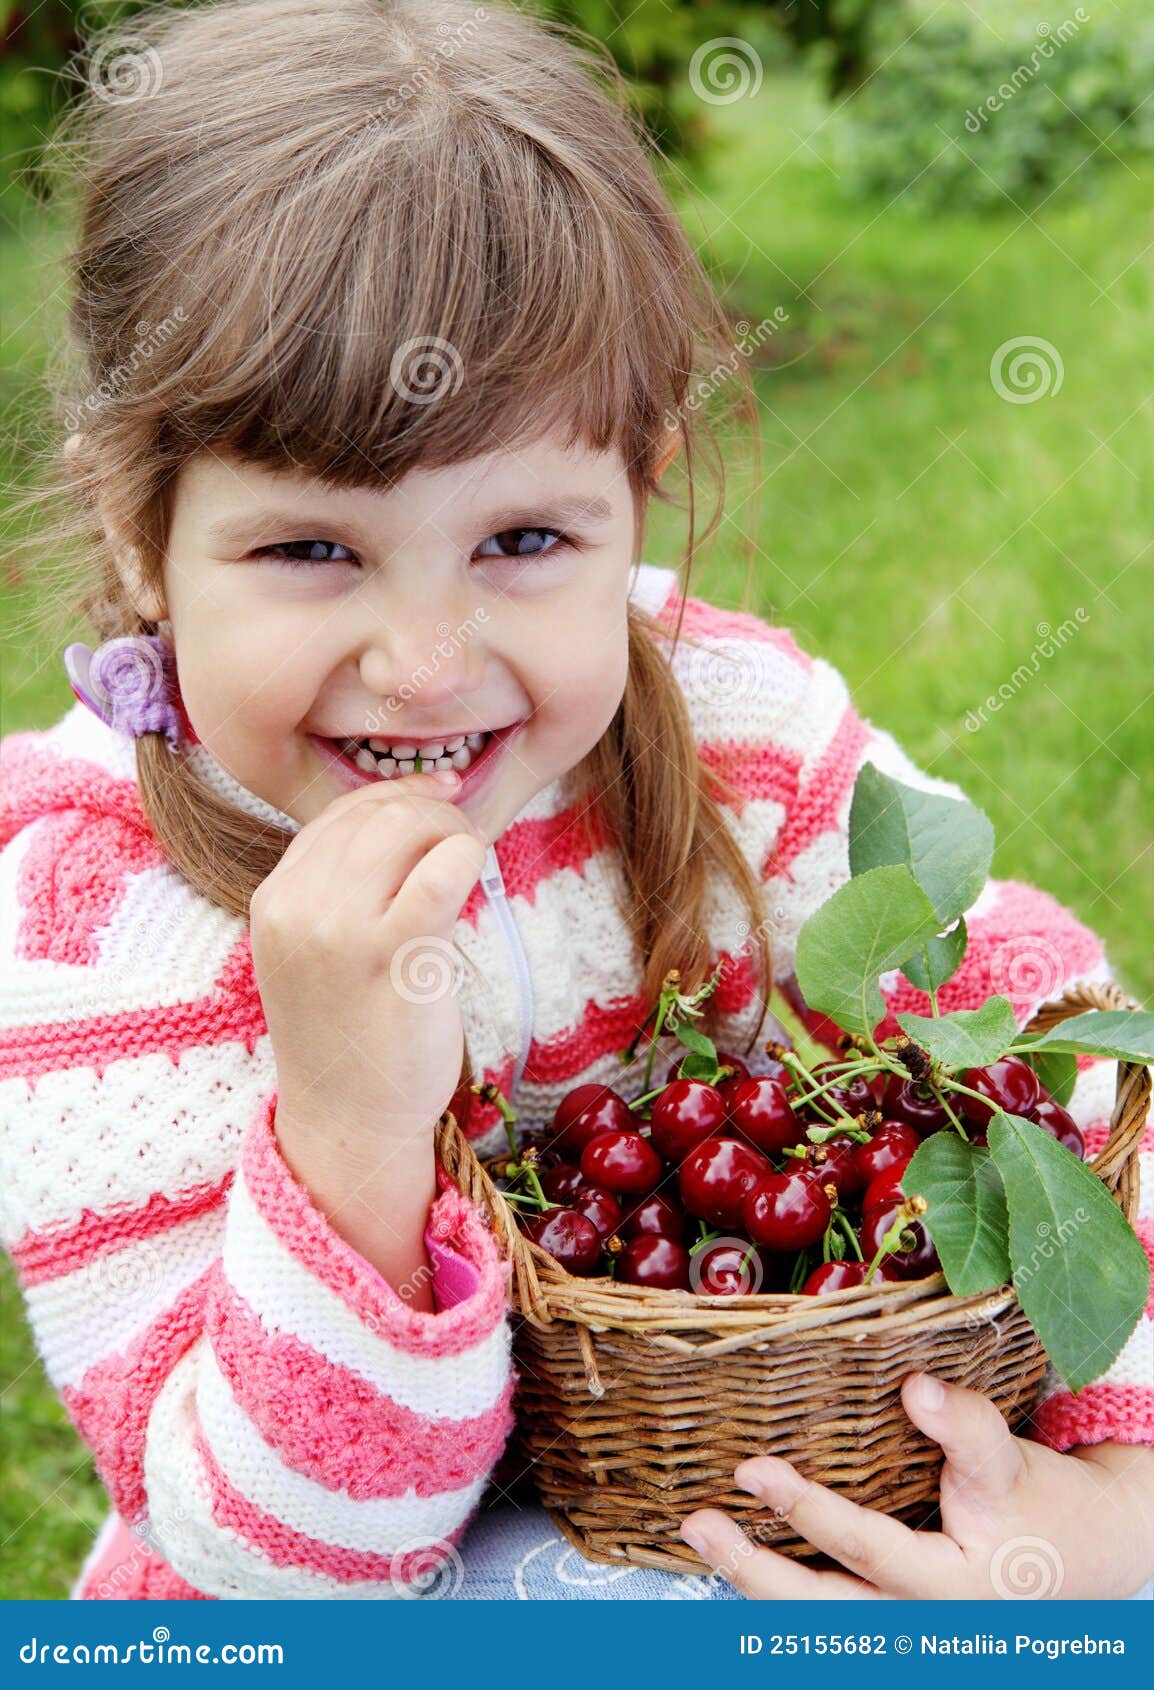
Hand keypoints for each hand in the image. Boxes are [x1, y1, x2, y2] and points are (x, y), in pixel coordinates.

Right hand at [250, 768, 487, 1149]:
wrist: (349, 1120)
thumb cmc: (348, 1034)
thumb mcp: (317, 951)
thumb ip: (342, 892)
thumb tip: (413, 822)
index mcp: (274, 900)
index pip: (336, 814)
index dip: (395, 793)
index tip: (439, 795)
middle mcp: (297, 907)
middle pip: (375, 814)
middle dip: (431, 809)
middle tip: (463, 834)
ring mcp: (340, 930)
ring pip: (405, 828)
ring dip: (451, 829)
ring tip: (468, 857)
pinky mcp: (393, 954)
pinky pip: (440, 871)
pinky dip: (465, 855)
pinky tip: (473, 872)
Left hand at [678, 1373, 1151, 1598]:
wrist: (1074, 1558)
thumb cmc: (1033, 1507)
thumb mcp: (1009, 1465)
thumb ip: (964, 1427)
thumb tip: (916, 1387)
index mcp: (948, 1587)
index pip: (866, 1548)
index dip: (808, 1511)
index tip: (753, 1468)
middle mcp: (914, 1619)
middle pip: (821, 1609)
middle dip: (754, 1569)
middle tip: (699, 1522)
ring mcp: (894, 1627)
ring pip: (812, 1620)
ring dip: (750, 1582)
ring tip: (699, 1533)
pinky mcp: (881, 1619)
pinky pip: (820, 1616)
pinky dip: (775, 1591)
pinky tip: (734, 1555)